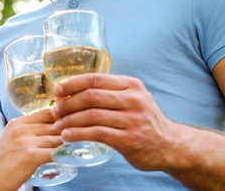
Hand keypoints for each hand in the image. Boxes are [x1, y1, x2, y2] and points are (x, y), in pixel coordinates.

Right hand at [0, 108, 63, 189]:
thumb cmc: (1, 164)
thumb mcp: (11, 139)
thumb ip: (28, 131)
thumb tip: (52, 128)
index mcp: (17, 123)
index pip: (47, 111)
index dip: (61, 117)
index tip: (69, 124)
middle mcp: (21, 129)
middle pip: (55, 124)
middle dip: (66, 133)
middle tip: (74, 140)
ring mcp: (26, 141)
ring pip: (58, 138)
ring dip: (65, 146)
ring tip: (71, 151)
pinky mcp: (32, 156)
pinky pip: (56, 152)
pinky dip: (64, 156)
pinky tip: (67, 159)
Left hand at [51, 73, 177, 171]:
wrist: (170, 145)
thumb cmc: (144, 121)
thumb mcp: (133, 98)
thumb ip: (110, 92)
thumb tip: (73, 90)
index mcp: (131, 85)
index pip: (95, 79)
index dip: (72, 83)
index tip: (57, 90)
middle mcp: (133, 99)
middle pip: (91, 96)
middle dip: (68, 103)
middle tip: (55, 111)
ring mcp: (133, 120)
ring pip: (92, 115)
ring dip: (69, 120)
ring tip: (58, 126)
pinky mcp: (129, 140)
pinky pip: (97, 133)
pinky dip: (78, 134)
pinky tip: (67, 136)